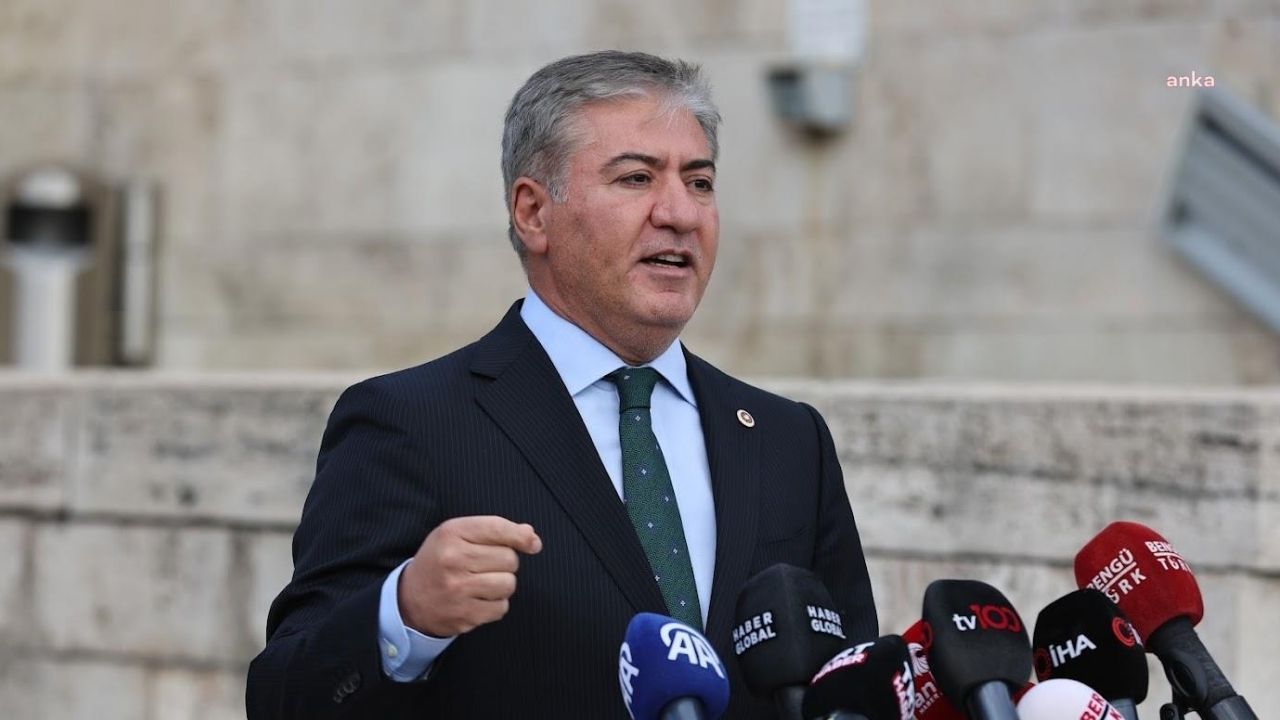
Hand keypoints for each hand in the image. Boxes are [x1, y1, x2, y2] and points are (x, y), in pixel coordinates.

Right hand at [398, 515, 542, 636]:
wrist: (410, 599)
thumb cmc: (441, 561)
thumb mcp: (458, 535)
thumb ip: (495, 530)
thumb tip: (531, 537)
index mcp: (451, 533)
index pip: (498, 528)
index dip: (521, 536)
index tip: (533, 543)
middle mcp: (453, 559)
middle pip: (509, 558)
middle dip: (505, 562)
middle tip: (484, 566)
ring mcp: (457, 589)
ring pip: (508, 584)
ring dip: (502, 584)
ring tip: (482, 582)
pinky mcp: (463, 615)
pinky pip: (501, 607)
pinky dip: (495, 604)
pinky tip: (478, 599)